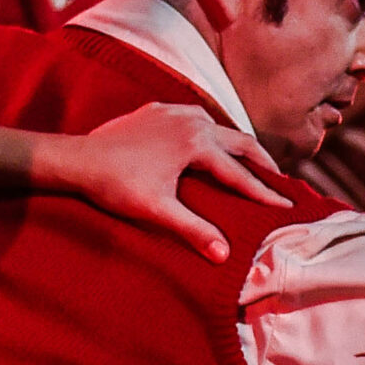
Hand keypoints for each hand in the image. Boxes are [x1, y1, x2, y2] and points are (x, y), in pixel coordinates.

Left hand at [49, 102, 289, 260]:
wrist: (77, 158)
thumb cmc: (116, 184)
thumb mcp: (157, 210)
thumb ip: (194, 230)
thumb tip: (224, 254)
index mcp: (196, 143)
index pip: (239, 173)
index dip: (264, 193)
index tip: (287, 206)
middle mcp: (191, 120)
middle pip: (239, 140)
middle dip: (262, 161)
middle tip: (280, 181)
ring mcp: (173, 111)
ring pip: (218, 125)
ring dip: (236, 144)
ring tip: (249, 162)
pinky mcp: (156, 110)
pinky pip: (194, 117)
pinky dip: (211, 132)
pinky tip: (208, 142)